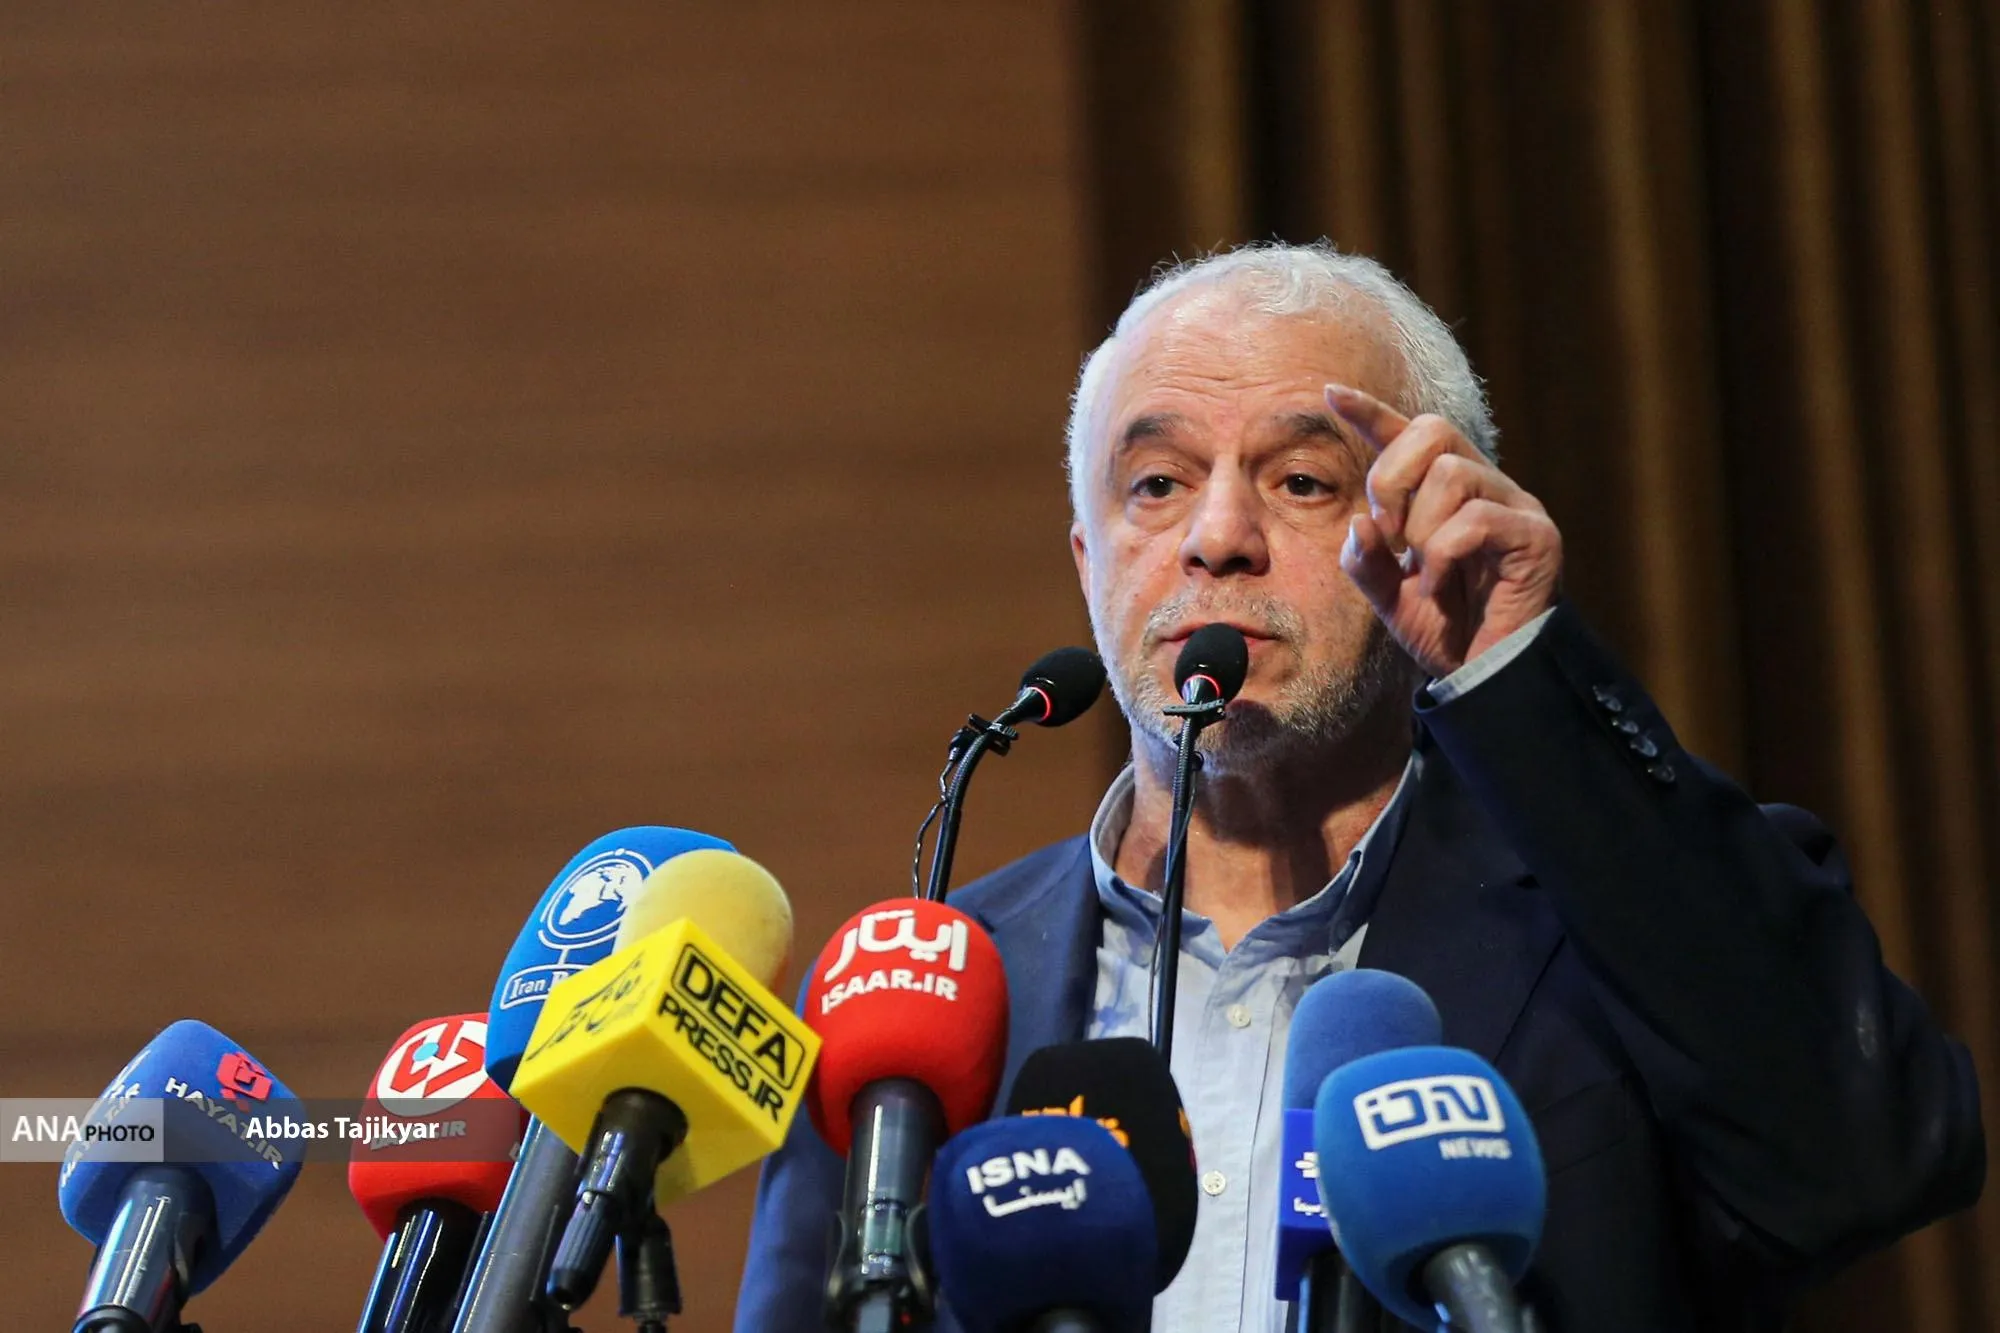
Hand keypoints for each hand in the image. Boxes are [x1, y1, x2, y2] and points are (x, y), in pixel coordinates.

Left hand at [1326, 383, 1561, 678]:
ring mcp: (1516, 508)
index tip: (1331, 394)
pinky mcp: (1537, 537)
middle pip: (1433, 430)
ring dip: (1421, 526)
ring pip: (1452, 473)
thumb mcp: (1388, 596)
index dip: (1371, 412)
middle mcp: (1487, 488)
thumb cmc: (1448, 633)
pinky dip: (1445, 552)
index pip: (1411, 435)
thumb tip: (1357, 521)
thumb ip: (1364, 559)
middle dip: (1392, 477)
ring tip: (1425, 569)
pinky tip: (1443, 583)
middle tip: (1388, 534)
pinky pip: (1475, 518)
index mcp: (1450, 494)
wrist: (1488, 679)